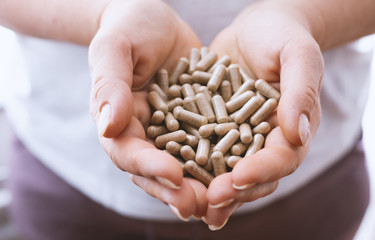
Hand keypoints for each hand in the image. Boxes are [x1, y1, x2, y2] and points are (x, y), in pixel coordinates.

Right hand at [88, 0, 206, 218]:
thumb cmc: (129, 27)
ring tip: (220, 201)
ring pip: (182, 167)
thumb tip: (107, 126)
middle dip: (175, 190)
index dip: (149, 166)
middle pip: (155, 171)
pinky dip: (219, 163)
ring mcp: (170, 132)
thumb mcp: (115, 48)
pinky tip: (238, 173)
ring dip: (199, 186)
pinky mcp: (194, 124)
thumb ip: (110, 85)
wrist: (154, 20)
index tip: (173, 174)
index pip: (128, 152)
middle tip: (198, 205)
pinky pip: (205, 146)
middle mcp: (143, 133)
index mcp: (117, 121)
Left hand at [203, 1, 322, 228]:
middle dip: (232, 191)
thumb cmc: (282, 37)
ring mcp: (236, 137)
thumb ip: (300, 92)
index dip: (260, 171)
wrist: (256, 29)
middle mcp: (263, 141)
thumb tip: (298, 134)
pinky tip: (170, 172)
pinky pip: (201, 148)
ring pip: (225, 170)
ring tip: (190, 204)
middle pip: (252, 175)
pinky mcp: (213, 127)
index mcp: (291, 130)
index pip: (280, 159)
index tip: (237, 178)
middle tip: (210, 201)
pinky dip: (189, 163)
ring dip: (208, 189)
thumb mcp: (298, 55)